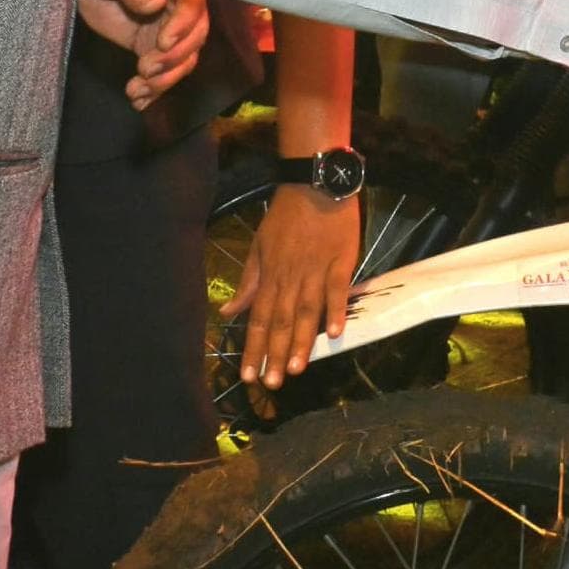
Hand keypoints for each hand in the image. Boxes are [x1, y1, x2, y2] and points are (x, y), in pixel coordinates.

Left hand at [75, 0, 211, 106]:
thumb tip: (155, 4)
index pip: (193, 3)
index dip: (184, 24)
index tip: (163, 42)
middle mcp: (178, 4)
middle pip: (194, 36)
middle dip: (174, 58)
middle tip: (146, 68)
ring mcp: (165, 26)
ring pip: (182, 58)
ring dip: (165, 79)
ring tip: (138, 89)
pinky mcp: (147, 43)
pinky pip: (160, 69)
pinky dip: (153, 88)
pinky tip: (138, 100)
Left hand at [227, 181, 362, 395]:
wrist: (314, 184)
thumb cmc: (286, 216)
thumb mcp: (259, 246)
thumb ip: (248, 282)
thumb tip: (227, 312)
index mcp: (269, 275)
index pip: (257, 318)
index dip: (253, 348)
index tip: (249, 375)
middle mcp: (289, 277)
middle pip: (279, 321)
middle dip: (273, 354)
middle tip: (271, 384)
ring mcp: (316, 270)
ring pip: (306, 312)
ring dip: (300, 341)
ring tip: (295, 370)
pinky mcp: (341, 261)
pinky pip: (337, 290)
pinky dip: (335, 311)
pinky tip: (335, 334)